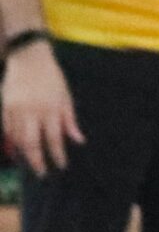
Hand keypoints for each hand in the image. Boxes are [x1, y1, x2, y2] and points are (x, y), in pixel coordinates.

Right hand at [2, 41, 82, 173]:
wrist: (29, 58)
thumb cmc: (52, 78)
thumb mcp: (66, 97)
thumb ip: (70, 120)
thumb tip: (78, 141)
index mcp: (50, 108)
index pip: (54, 138)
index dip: (57, 154)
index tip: (61, 165)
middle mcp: (31, 110)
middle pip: (32, 143)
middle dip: (37, 160)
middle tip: (42, 173)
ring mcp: (15, 108)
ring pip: (16, 138)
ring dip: (23, 153)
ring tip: (30, 162)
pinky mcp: (4, 106)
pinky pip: (6, 129)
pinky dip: (11, 141)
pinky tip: (16, 150)